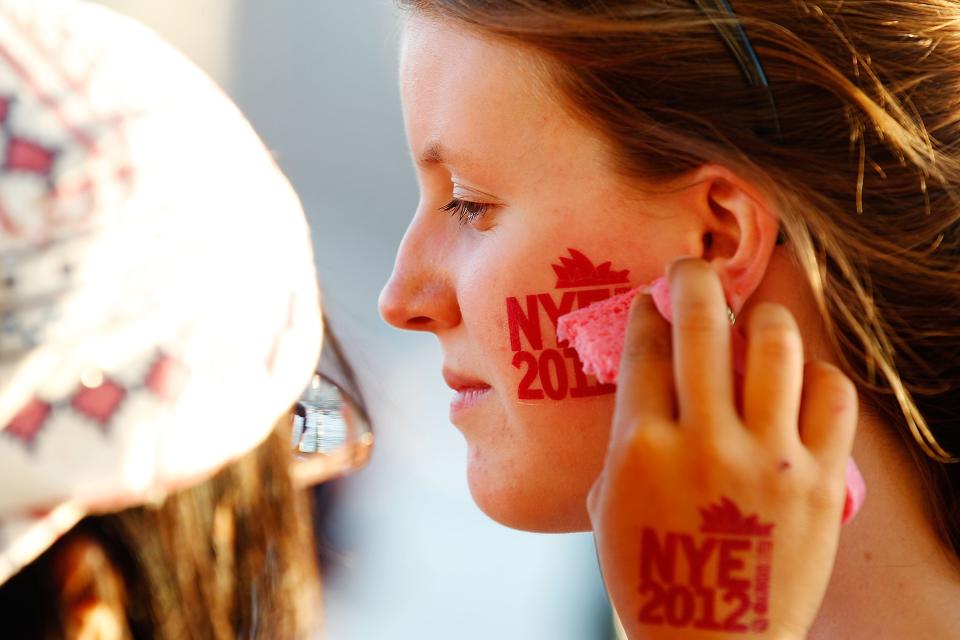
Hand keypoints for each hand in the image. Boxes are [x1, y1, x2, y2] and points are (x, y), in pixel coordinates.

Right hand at [587, 259, 856, 639]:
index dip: (647, 312)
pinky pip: (831, 397)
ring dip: (759, 318)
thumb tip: (645, 382)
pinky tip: (797, 382)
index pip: (645, 348)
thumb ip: (624, 437)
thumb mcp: (607, 504)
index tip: (650, 301)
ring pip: (775, 346)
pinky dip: (814, 378)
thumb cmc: (650, 577)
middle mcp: (704, 442)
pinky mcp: (821, 482)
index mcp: (640, 448)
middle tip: (692, 270)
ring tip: (752, 321)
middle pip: (703, 325)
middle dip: (693, 280)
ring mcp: (768, 460)